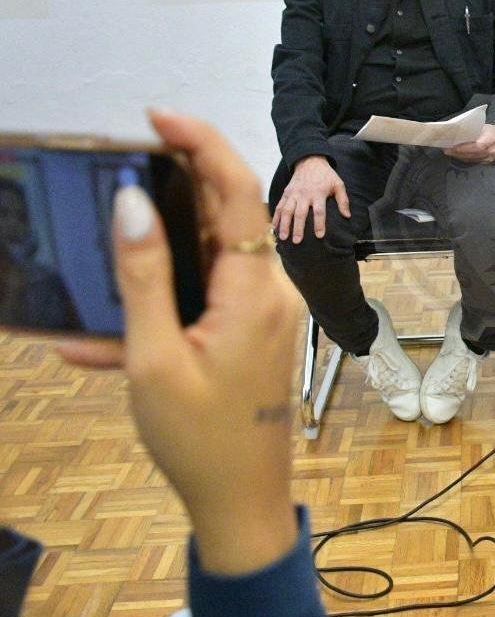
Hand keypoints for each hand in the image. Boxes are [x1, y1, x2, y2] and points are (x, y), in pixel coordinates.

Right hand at [59, 110, 301, 574]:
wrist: (240, 500)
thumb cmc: (199, 439)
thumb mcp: (154, 357)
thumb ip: (143, 276)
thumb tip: (132, 202)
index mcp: (257, 290)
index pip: (239, 191)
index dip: (203, 143)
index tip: (159, 116)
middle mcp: (272, 290)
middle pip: (230, 213)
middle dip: (178, 179)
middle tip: (122, 159)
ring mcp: (267, 310)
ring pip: (216, 249)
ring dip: (165, 235)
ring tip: (111, 222)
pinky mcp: (254, 330)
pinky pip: (210, 290)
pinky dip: (164, 293)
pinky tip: (100, 334)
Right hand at [273, 154, 348, 243]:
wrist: (310, 161)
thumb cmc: (326, 175)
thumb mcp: (338, 184)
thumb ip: (343, 200)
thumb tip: (347, 216)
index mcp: (318, 193)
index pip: (319, 211)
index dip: (319, 223)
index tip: (319, 235)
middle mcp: (304, 195)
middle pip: (300, 213)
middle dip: (298, 228)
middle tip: (297, 241)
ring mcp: (293, 194)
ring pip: (286, 211)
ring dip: (284, 224)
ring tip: (283, 237)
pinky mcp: (286, 193)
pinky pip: (279, 206)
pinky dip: (275, 217)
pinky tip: (274, 227)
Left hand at [444, 123, 494, 163]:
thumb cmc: (489, 130)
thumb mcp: (482, 126)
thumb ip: (471, 131)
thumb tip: (455, 133)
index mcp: (492, 138)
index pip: (478, 146)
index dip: (465, 148)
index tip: (454, 146)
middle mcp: (492, 150)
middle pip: (473, 153)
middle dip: (459, 152)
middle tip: (447, 150)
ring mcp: (490, 158)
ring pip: (472, 159)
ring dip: (459, 156)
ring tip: (449, 152)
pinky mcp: (486, 162)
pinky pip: (473, 161)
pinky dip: (463, 158)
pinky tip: (456, 155)